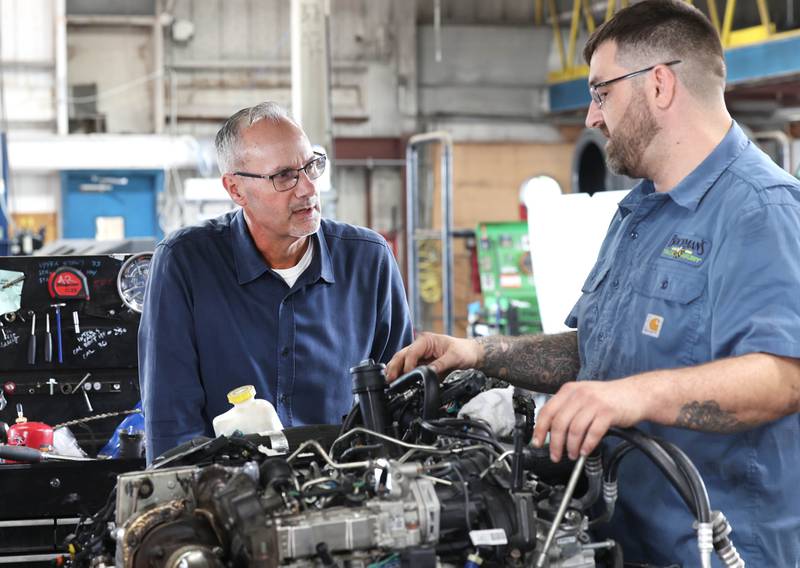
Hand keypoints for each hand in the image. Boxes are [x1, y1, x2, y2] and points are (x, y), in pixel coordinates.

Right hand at [385, 332, 481, 380]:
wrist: (471, 354)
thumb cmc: (464, 351)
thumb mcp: (454, 357)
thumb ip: (440, 364)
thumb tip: (429, 372)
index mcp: (426, 340)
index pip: (411, 352)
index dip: (407, 364)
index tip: (407, 375)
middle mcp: (420, 346)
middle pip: (402, 356)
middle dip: (394, 367)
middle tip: (389, 379)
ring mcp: (420, 354)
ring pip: (402, 361)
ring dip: (395, 370)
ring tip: (389, 380)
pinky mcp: (422, 363)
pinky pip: (408, 368)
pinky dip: (402, 374)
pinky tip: (397, 380)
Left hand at [532, 378, 648, 461]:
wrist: (636, 393)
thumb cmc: (609, 398)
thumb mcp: (583, 396)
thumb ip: (567, 409)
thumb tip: (551, 431)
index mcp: (569, 390)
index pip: (547, 411)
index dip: (540, 429)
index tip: (537, 442)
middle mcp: (580, 395)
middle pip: (559, 423)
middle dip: (555, 443)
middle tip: (555, 455)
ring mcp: (594, 403)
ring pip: (574, 430)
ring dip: (571, 447)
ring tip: (572, 454)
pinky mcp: (608, 413)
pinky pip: (592, 433)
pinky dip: (587, 445)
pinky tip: (585, 450)